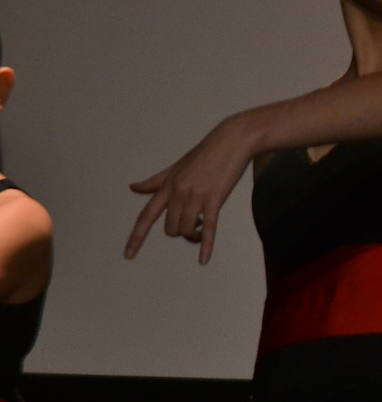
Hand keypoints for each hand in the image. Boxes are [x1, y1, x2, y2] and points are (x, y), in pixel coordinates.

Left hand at [125, 118, 252, 263]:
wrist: (232, 141)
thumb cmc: (206, 154)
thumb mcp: (176, 167)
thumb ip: (155, 182)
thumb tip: (132, 188)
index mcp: (167, 186)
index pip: (146, 216)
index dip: (136, 237)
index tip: (128, 256)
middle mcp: (178, 192)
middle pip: (170, 228)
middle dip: (181, 233)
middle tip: (194, 227)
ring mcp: (196, 196)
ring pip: (187, 230)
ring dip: (194, 236)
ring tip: (203, 230)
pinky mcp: (215, 199)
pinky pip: (209, 228)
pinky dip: (206, 246)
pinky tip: (203, 261)